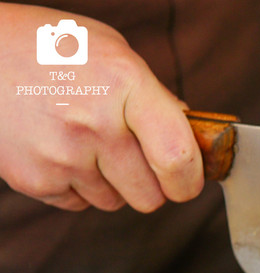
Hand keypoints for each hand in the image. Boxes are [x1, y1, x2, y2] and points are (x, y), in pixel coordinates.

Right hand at [0, 3, 202, 211]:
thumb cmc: (50, 50)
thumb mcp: (113, 53)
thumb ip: (155, 97)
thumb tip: (192, 137)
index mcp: (125, 85)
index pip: (177, 157)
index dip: (190, 180)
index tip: (188, 180)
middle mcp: (95, 124)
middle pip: (151, 196)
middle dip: (150, 184)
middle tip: (134, 157)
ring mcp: (62, 156)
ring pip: (116, 203)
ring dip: (111, 183)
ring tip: (86, 142)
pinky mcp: (35, 180)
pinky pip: (79, 204)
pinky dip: (76, 185)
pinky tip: (60, 149)